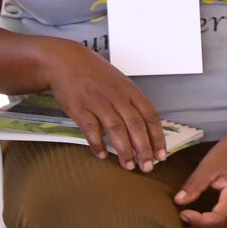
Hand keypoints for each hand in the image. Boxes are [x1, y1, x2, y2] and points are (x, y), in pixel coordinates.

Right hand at [43, 43, 169, 170]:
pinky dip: (97, 144)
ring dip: (124, 150)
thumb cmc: (95, 73)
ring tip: (128, 166)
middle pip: (135, 125)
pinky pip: (91, 128)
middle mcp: (117, 96)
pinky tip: (102, 155)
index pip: (150, 116)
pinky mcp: (79, 107)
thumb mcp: (119, 83)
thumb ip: (132, 102)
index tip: (161, 154)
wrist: (65, 60)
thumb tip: (146, 128)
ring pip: (116, 129)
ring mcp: (98, 101)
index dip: (157, 136)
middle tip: (147, 167)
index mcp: (130, 90)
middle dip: (143, 149)